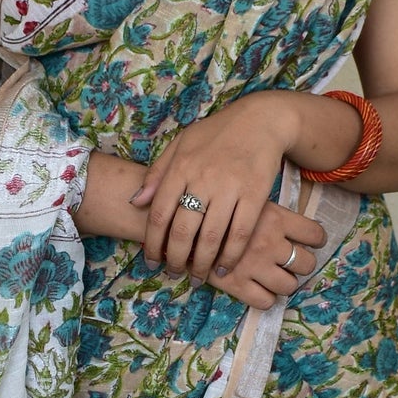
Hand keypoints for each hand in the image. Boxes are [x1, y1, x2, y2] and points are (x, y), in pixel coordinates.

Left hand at [130, 92, 302, 278]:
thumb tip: (136, 202)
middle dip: (174, 259)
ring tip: (196, 277)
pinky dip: (230, 256)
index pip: (159, 214)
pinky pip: (240, 234)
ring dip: (201, 264)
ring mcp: (229, 188)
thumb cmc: (216, 133)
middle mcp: (202, 179)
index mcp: (180, 167)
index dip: (152, 243)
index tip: (150, 260)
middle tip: (173, 273)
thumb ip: (157, 172)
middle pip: (182, 231)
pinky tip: (223, 268)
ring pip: (210, 237)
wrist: (261, 120)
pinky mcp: (255, 195)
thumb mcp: (181, 144)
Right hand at [198, 199, 327, 310]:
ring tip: (272, 276)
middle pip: (307, 264)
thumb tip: (288, 223)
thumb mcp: (243, 196)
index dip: (315, 241)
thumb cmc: (210, 206)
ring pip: (290, 286)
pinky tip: (257, 288)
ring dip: (284, 283)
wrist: (175, 221)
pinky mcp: (237, 285)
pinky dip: (266, 298)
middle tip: (288, 262)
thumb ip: (266, 210)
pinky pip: (266, 302)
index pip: (314, 234)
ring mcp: (255, 266)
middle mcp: (270, 242)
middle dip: (301, 265)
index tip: (309, 242)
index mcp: (275, 217)